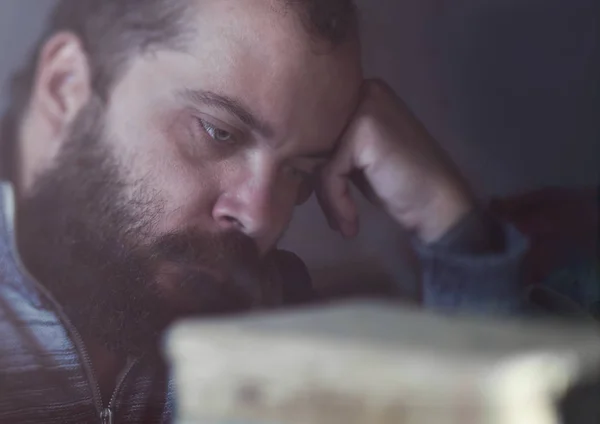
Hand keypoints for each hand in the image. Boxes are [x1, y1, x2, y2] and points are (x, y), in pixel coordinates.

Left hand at [316, 79, 474, 243]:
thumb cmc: (400, 184)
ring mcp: (365, 107)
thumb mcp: (358, 158)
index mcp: (362, 91)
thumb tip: (289, 156)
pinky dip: (337, 203)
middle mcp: (364, 89)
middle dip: (317, 182)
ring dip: (328, 199)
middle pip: (313, 141)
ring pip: (318, 158)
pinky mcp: (364, 131)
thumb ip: (329, 147)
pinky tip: (351, 223)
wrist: (440, 205)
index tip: (320, 198)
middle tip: (332, 214)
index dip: (312, 165)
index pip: (316, 128)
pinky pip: (329, 172)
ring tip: (344, 223)